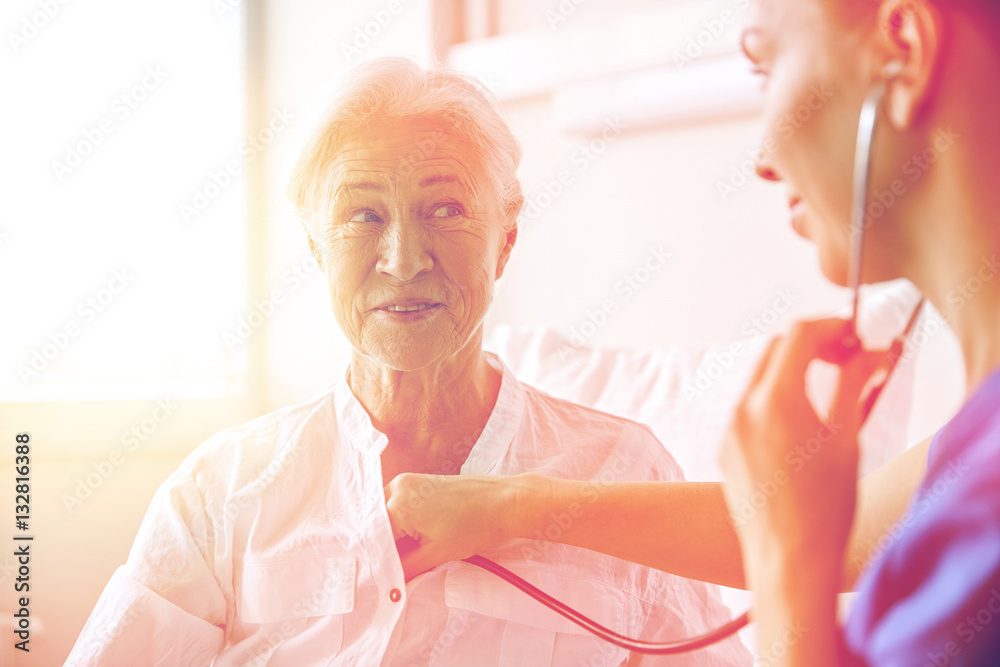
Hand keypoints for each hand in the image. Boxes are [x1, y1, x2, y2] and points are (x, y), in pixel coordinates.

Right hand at [384, 472, 542, 580]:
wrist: (506, 502)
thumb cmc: (475, 525)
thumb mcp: (435, 554)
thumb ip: (404, 568)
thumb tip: (385, 585)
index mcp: (397, 502)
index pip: (373, 539)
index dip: (376, 562)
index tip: (380, 581)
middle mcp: (397, 486)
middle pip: (377, 525)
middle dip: (384, 549)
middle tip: (392, 573)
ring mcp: (408, 482)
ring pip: (388, 517)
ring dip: (394, 538)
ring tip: (406, 559)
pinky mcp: (419, 483)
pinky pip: (400, 507)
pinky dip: (403, 526)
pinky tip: (415, 542)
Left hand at [719, 318, 902, 588]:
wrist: (787, 559)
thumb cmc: (823, 507)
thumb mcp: (846, 439)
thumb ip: (852, 385)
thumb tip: (867, 353)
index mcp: (775, 400)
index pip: (798, 334)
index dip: (831, 326)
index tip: (855, 335)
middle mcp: (743, 408)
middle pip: (775, 350)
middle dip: (811, 344)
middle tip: (846, 357)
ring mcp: (729, 428)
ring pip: (760, 379)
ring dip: (792, 372)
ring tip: (827, 390)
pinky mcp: (725, 448)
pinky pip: (749, 409)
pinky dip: (775, 401)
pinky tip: (801, 425)